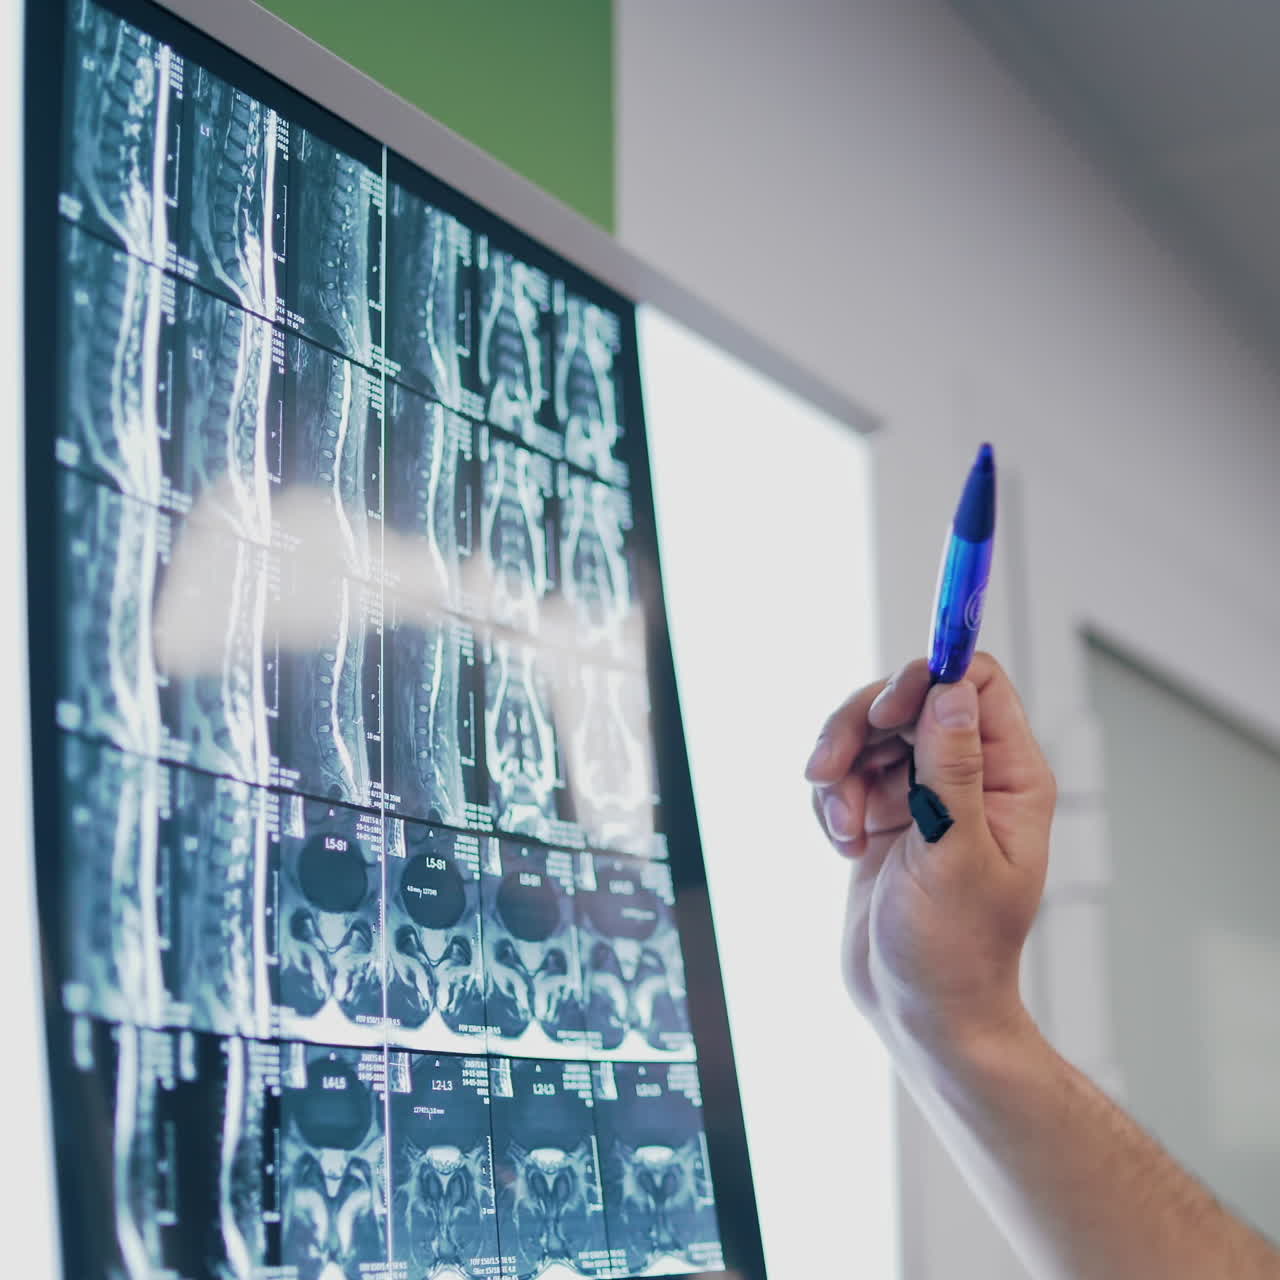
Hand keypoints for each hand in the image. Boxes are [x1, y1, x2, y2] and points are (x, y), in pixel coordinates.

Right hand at [805, 654, 1055, 1059]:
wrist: (919, 1010)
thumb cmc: (953, 950)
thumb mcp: (952, 854)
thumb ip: (952, 768)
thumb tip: (952, 690)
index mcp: (1009, 779)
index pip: (976, 684)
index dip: (926, 679)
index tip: (881, 710)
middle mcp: (970, 775)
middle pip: (907, 699)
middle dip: (857, 728)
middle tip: (826, 770)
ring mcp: (926, 792)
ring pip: (868, 733)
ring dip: (838, 772)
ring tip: (840, 827)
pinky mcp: (887, 813)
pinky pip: (847, 773)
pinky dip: (831, 801)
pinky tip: (842, 845)